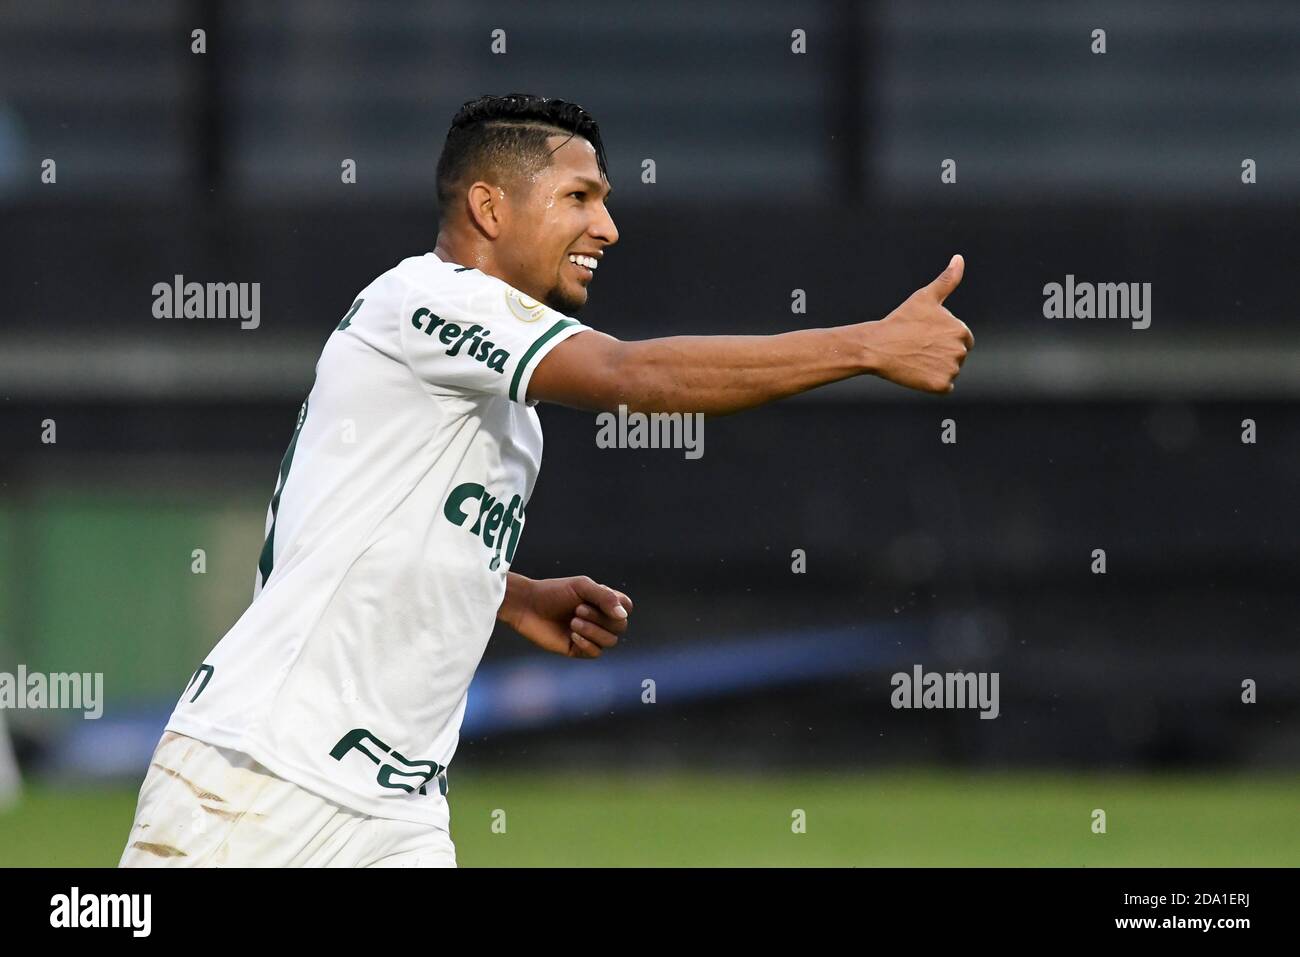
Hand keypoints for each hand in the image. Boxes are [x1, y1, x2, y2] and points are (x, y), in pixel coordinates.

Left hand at [500, 574, 632, 658]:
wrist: (527, 606)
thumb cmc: (554, 592)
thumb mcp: (582, 587)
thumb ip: (605, 597)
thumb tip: (623, 615)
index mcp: (603, 602)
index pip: (626, 608)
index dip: (619, 607)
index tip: (600, 598)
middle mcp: (599, 620)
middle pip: (621, 626)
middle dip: (601, 618)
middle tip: (577, 609)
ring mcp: (590, 635)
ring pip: (610, 641)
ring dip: (593, 631)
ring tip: (573, 622)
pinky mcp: (578, 649)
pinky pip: (596, 653)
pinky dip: (587, 644)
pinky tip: (573, 635)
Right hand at [864, 254, 973, 393]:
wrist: (877, 346)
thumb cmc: (900, 320)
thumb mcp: (924, 297)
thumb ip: (947, 279)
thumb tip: (959, 258)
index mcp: (961, 330)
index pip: (962, 339)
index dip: (942, 338)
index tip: (924, 336)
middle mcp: (961, 350)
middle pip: (956, 356)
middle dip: (940, 353)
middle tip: (917, 347)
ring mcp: (951, 369)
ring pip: (949, 371)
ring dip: (935, 368)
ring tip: (915, 358)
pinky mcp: (941, 385)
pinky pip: (943, 387)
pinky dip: (931, 383)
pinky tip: (917, 372)